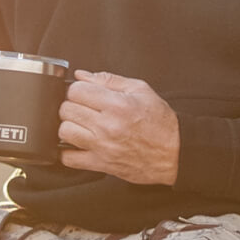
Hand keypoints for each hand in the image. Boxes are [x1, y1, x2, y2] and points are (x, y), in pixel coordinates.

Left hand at [58, 69, 180, 185]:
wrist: (175, 153)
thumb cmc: (161, 123)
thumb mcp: (141, 91)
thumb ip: (109, 80)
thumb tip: (82, 75)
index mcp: (118, 105)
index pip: (77, 90)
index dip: (77, 89)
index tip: (84, 93)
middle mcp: (108, 126)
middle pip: (67, 110)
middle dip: (72, 105)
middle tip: (84, 108)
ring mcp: (102, 147)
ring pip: (64, 132)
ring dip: (69, 126)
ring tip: (81, 125)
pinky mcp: (101, 164)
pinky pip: (69, 158)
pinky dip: (68, 151)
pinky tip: (78, 144)